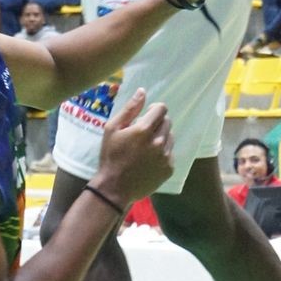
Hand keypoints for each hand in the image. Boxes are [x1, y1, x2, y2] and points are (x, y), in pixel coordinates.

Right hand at [94, 88, 173, 205]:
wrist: (114, 188)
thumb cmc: (111, 156)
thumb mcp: (113, 128)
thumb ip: (129, 109)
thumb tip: (143, 91)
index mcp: (144, 130)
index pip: (161, 109)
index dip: (154, 110)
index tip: (146, 116)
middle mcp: (158, 142)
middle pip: (167, 121)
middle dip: (157, 123)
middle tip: (144, 133)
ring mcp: (165, 157)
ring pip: (170, 136)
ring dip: (161, 137)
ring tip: (146, 147)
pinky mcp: (169, 169)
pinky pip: (170, 153)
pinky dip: (163, 152)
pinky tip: (149, 159)